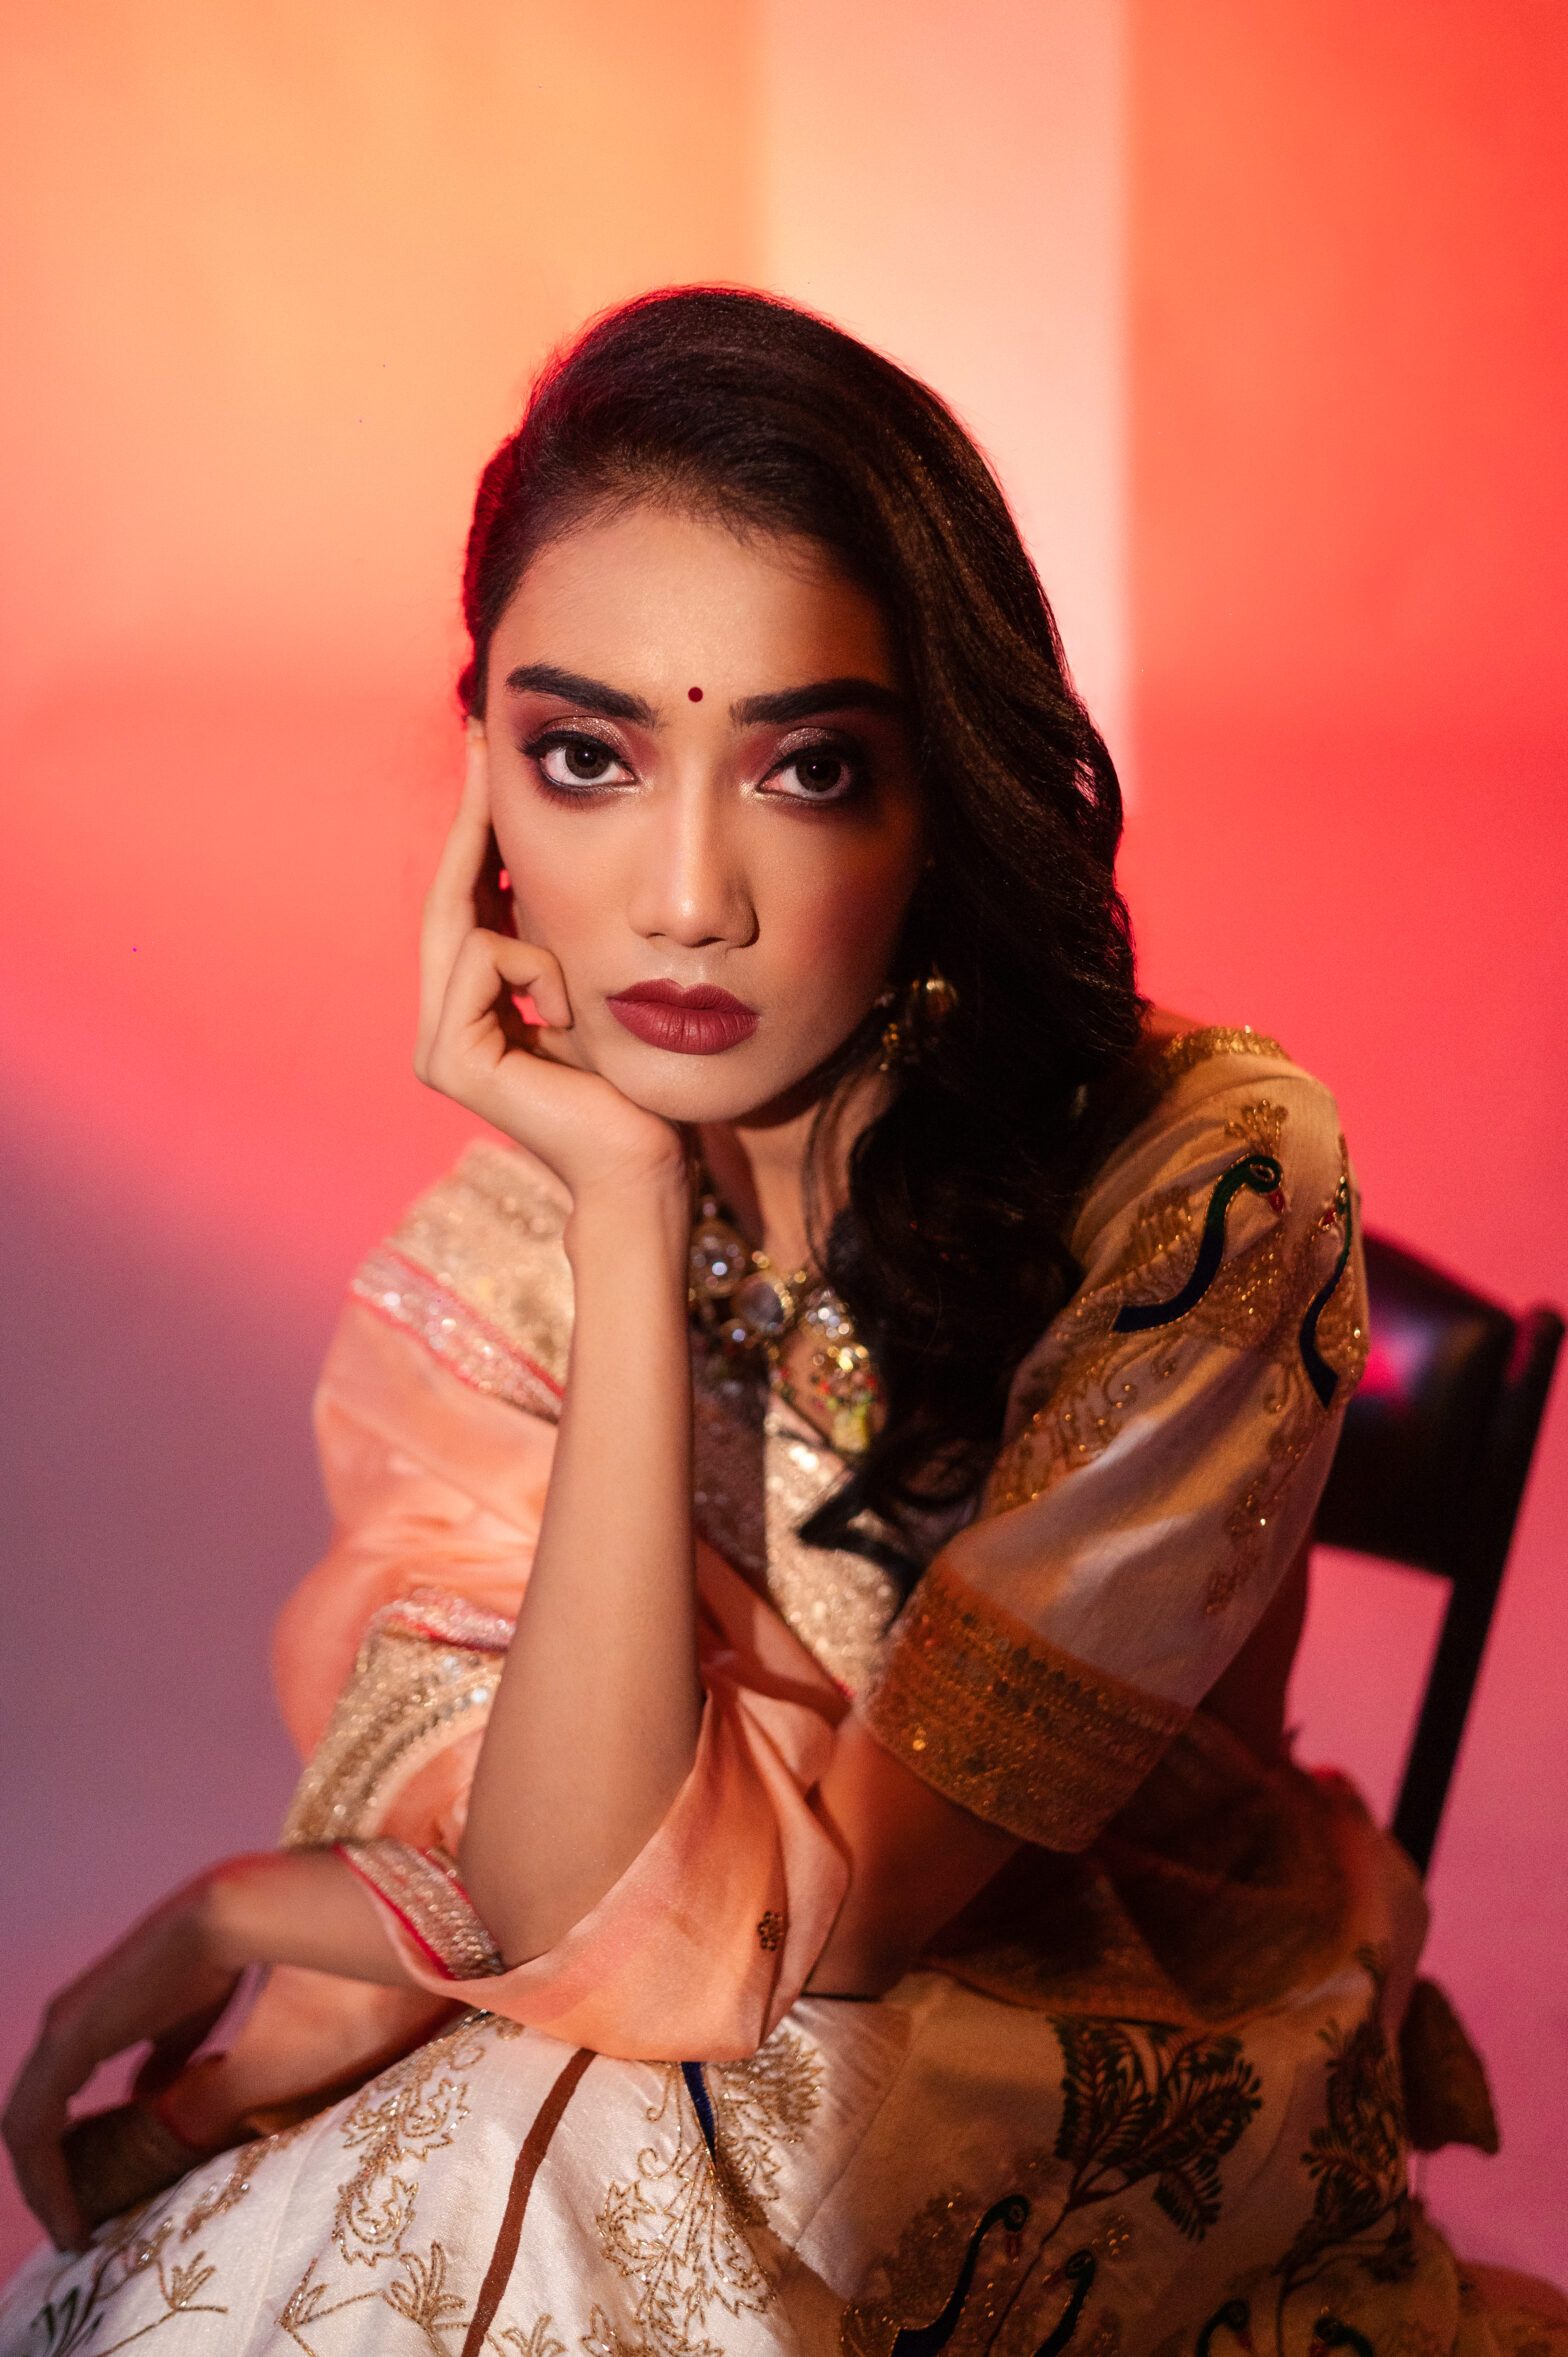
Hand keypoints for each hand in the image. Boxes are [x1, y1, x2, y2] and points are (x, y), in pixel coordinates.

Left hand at [3, 1876, 238, 2249]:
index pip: (47, 2106)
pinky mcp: (67, 2041)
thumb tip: (148, 2099)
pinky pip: (35, 2127)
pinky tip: (69, 2207)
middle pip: (28, 2123)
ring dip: (41, 2188)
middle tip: (73, 2229)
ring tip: (71, 2231)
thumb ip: (160, 2066)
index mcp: (83, 2026)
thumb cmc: (214, 1966)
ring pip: (23, 2130)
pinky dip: (45, 2176)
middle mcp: (60, 2029)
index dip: (58, 2158)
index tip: (86, 2202)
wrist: (223, 1924)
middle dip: (45, 2182)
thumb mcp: (184, 2032)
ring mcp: (58, 2033)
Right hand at [416, 737, 686, 1206]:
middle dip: (471, 816)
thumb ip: (560, 934)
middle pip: (449, 895)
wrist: (644, 1166)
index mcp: (479, 1003)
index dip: (476, 825)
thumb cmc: (636, 1085)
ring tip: (569, 1000)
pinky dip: (533, 975)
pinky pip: (482, 961)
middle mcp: (446, 1021)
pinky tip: (560, 1018)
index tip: (486, 750)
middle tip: (482, 739)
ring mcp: (439, 1043)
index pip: (470, 897)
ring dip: (534, 942)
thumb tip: (553, 851)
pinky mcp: (450, 1059)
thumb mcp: (595, 984)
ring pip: (466, 926)